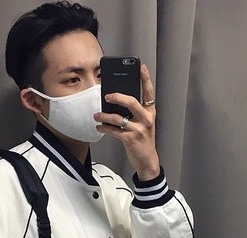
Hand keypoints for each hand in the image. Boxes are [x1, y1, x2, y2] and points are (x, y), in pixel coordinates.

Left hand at [94, 64, 159, 180]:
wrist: (147, 160)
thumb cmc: (143, 140)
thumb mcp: (143, 124)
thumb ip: (134, 113)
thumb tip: (116, 101)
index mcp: (150, 112)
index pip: (149, 93)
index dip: (145, 79)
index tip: (141, 67)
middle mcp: (146, 119)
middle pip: (132, 102)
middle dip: (118, 97)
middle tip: (107, 95)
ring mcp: (139, 129)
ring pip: (119, 118)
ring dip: (105, 116)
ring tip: (97, 115)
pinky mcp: (131, 139)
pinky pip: (114, 131)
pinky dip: (105, 128)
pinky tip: (99, 127)